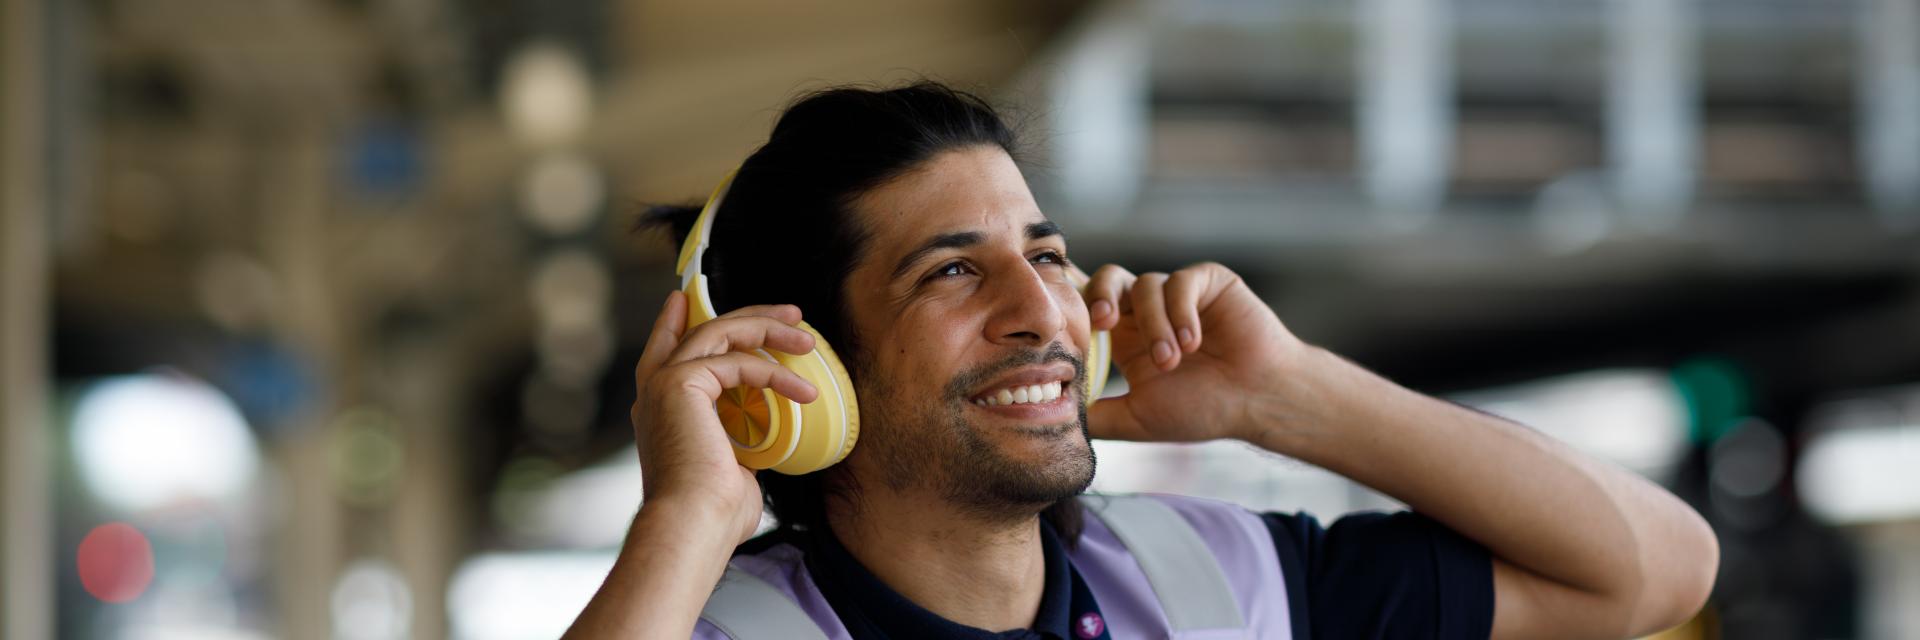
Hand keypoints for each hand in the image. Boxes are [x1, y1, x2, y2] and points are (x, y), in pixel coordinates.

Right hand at [629, 291, 817, 543]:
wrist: (693, 525)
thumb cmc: (713, 512)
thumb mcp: (729, 466)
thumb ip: (736, 441)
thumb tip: (761, 441)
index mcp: (659, 411)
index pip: (663, 351)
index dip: (672, 322)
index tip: (683, 299)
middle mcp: (655, 392)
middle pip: (701, 331)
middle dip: (748, 316)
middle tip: (790, 313)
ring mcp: (663, 384)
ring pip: (718, 332)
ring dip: (767, 329)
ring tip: (807, 337)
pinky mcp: (679, 383)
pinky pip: (736, 361)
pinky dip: (774, 373)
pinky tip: (804, 390)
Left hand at [1078, 262, 1308, 443]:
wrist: (1259, 401)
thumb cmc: (1205, 409)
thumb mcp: (1138, 418)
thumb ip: (1098, 415)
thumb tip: (1053, 415)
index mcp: (1126, 336)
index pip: (1089, 307)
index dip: (1076, 308)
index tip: (1066, 327)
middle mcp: (1148, 310)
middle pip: (1109, 278)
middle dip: (1100, 295)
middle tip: (1103, 321)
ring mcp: (1179, 294)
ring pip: (1147, 285)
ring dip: (1155, 325)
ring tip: (1172, 360)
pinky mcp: (1208, 282)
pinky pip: (1181, 282)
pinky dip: (1181, 312)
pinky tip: (1193, 342)